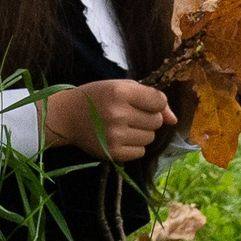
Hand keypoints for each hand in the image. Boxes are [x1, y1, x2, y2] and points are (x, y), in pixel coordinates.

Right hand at [42, 80, 175, 161]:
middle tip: (128, 114)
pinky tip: (119, 138)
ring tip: (122, 126)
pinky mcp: (113, 152)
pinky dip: (134, 146)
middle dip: (148, 118)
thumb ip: (150, 98)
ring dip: (141, 132)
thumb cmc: (97, 97)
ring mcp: (115, 135)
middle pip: (157, 121)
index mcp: (119, 92)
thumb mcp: (120, 87)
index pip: (159, 101)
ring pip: (150, 137)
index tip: (142, 103)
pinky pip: (140, 151)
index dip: (155, 103)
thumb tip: (174, 120)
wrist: (66, 116)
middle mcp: (118, 113)